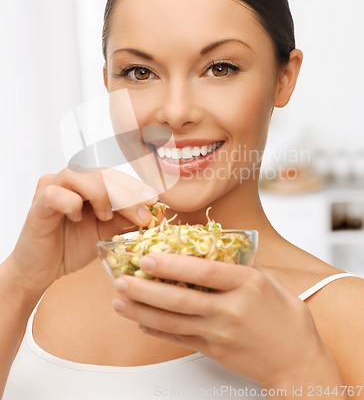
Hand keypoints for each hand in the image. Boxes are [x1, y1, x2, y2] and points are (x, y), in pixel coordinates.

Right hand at [7, 168, 157, 296]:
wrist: (41, 270)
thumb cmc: (70, 247)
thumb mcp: (106, 233)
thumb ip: (125, 220)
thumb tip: (154, 214)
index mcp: (87, 183)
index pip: (115, 176)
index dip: (135, 187)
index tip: (154, 201)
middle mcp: (69, 180)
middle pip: (102, 173)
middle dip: (127, 194)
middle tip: (143, 213)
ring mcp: (52, 188)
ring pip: (81, 176)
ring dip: (101, 195)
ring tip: (105, 217)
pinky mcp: (38, 203)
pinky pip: (57, 193)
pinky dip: (72, 204)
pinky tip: (77, 218)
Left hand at [113, 254, 334, 386]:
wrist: (297, 363)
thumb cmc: (288, 319)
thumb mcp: (272, 282)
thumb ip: (243, 265)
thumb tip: (217, 246)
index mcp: (247, 285)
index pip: (204, 271)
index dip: (172, 265)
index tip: (148, 257)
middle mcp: (231, 309)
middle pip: (181, 299)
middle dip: (146, 289)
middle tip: (121, 279)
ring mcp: (220, 333)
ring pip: (173, 322)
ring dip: (143, 310)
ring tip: (120, 300)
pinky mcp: (214, 350)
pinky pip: (179, 339)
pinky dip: (157, 330)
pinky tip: (141, 321)